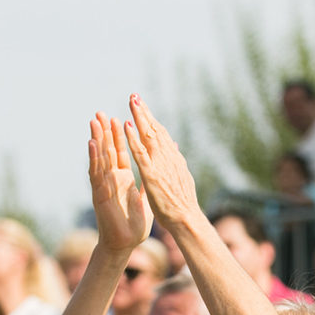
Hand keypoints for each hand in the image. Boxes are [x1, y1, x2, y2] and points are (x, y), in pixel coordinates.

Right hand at [89, 113, 151, 251]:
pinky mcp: (99, 194)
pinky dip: (94, 158)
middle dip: (104, 132)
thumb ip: (148, 180)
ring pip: (99, 158)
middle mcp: (111, 179)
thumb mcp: (145, 197)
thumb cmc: (134, 223)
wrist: (126, 243)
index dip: (118, 136)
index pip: (120, 152)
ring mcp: (103, 185)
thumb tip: (156, 166)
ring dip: (96, 140)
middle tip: (99, 113)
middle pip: (107, 151)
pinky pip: (96, 173)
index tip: (116, 118)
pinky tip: (92, 144)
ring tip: (93, 122)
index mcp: (123, 178)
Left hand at [123, 95, 200, 229]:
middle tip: (134, 96)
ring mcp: (160, 165)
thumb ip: (175, 161)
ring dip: (140, 117)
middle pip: (155, 130)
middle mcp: (168, 158)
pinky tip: (128, 126)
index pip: (161, 135)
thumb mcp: (181, 177)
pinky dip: (134, 138)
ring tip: (132, 102)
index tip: (143, 108)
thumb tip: (174, 147)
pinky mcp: (152, 174)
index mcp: (173, 159)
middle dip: (144, 112)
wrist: (186, 218)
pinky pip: (141, 153)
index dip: (151, 120)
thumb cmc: (183, 204)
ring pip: (149, 136)